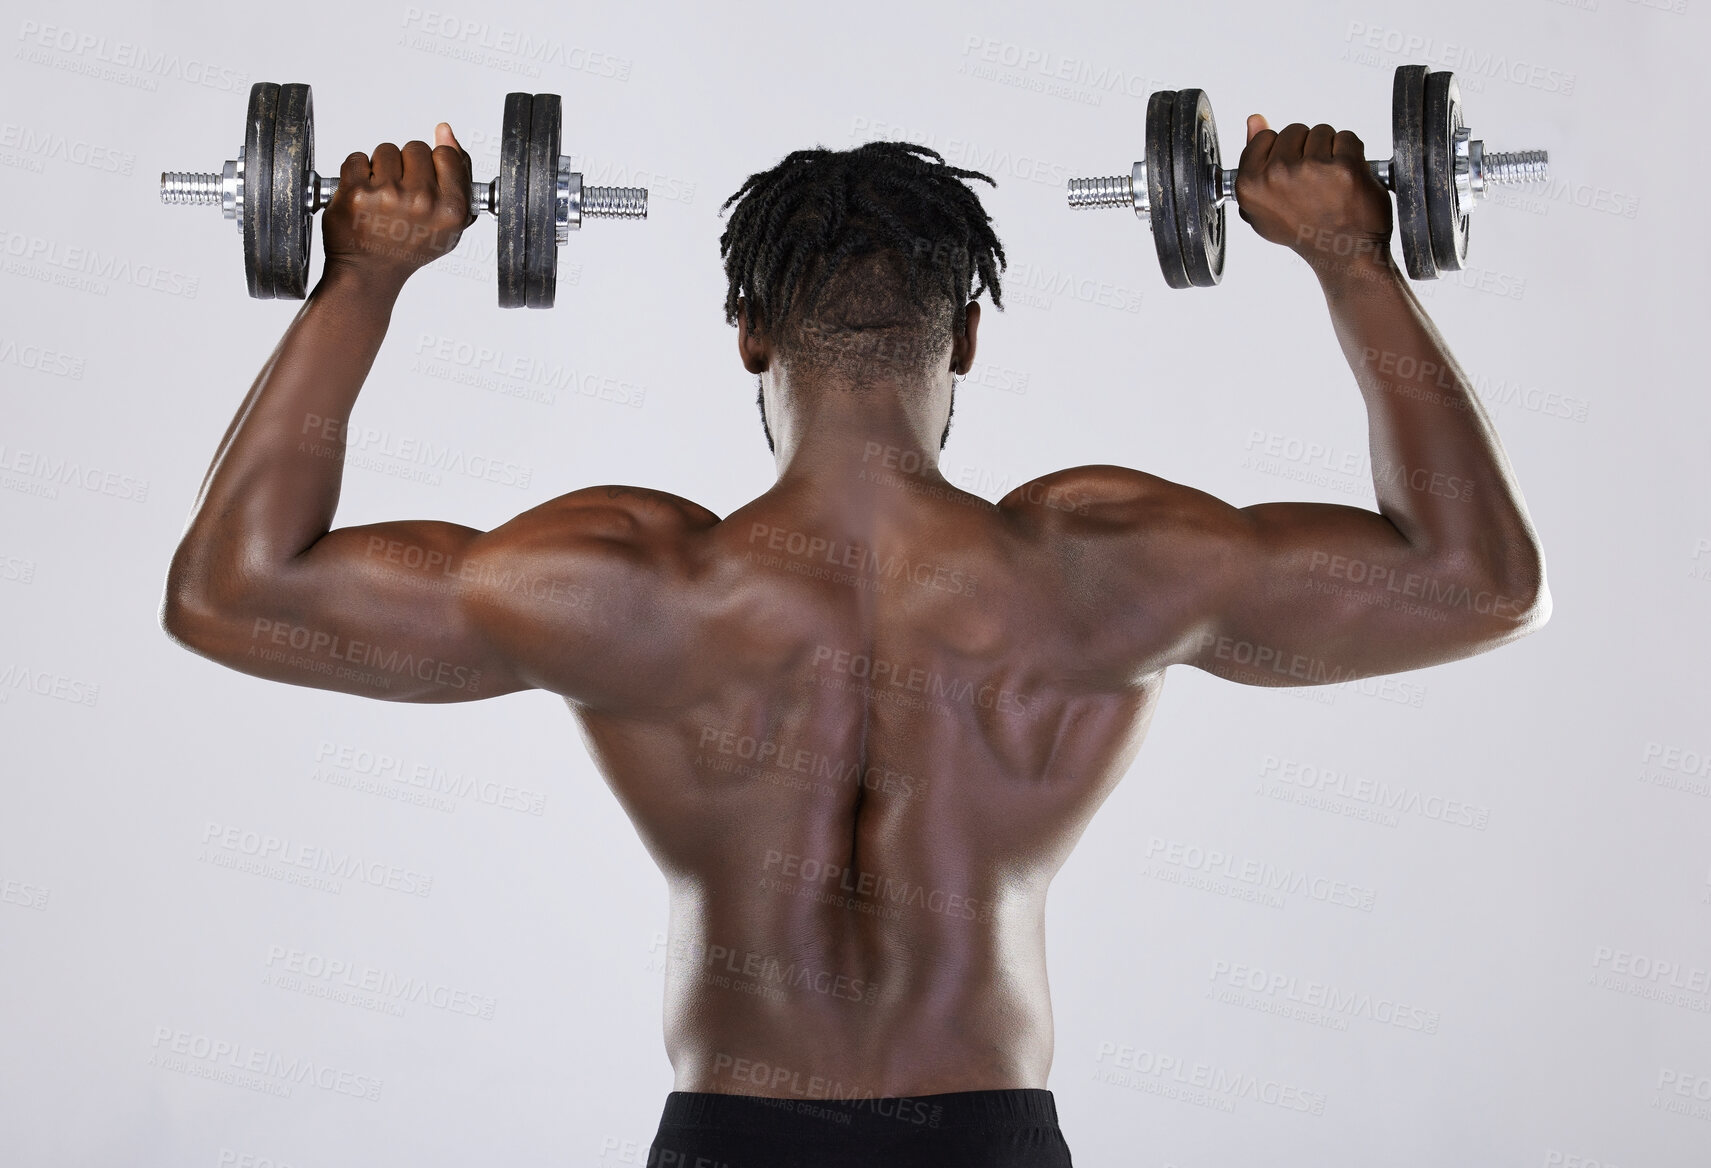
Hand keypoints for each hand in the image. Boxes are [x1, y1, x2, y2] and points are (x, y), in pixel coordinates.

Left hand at [323, 123, 473, 286]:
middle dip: (406, 166)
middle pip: (416, 148)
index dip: (433, 166)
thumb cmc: (409, 246)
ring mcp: (388, 195)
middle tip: (400, 196)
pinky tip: (362, 196)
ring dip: (380, 168)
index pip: (447, 154)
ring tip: (380, 196)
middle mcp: (423, 201)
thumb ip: (456, 175)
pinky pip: (357, 158)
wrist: (369, 272)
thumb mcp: (448, 221)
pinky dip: (355, 173)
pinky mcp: (356, 192)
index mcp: (451, 209)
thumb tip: (445, 130)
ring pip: (385, 150)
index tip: (424, 183)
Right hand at [1233, 115, 1391, 274]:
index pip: (1264, 138)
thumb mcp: (1264, 204)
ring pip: (1322, 132)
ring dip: (1330, 152)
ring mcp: (1311, 169)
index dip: (1282, 154)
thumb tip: (1254, 120)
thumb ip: (1253, 160)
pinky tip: (1347, 180)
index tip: (1290, 177)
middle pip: (1294, 131)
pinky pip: (1348, 138)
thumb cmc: (1304, 231)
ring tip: (1330, 182)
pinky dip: (1352, 155)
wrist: (1342, 253)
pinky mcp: (1343, 166)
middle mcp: (1276, 175)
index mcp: (1250, 185)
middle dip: (1307, 150)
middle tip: (1313, 183)